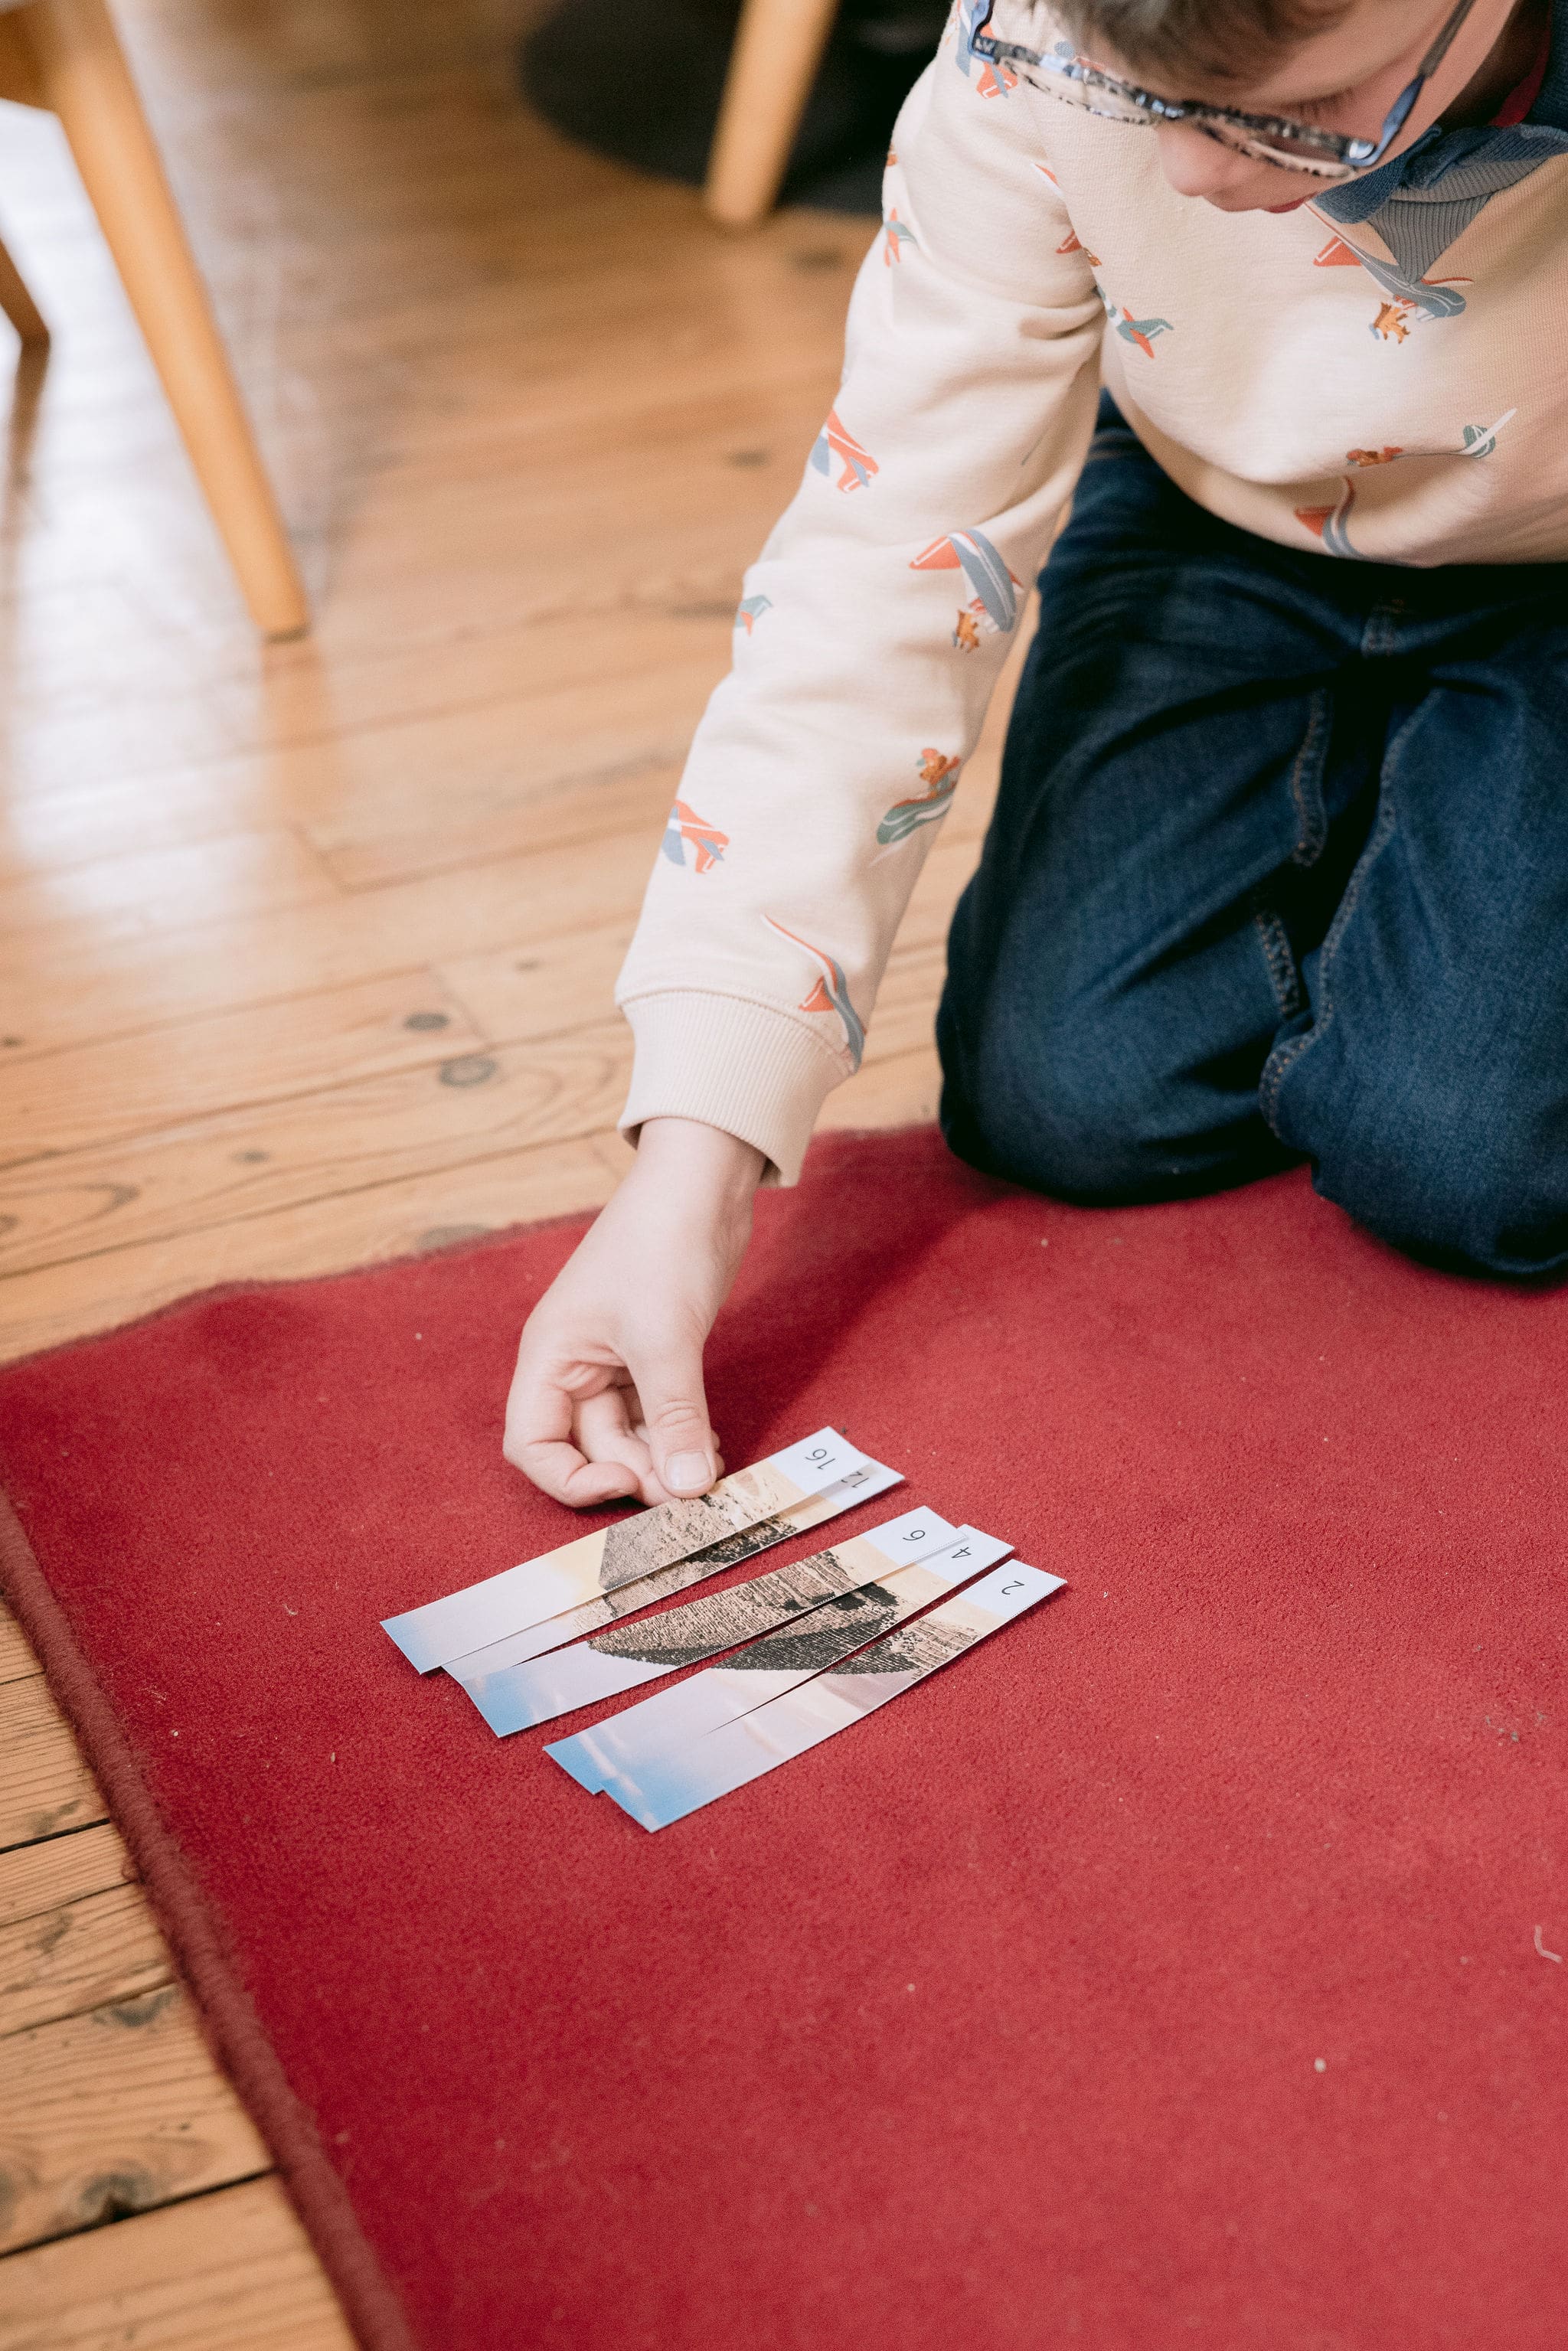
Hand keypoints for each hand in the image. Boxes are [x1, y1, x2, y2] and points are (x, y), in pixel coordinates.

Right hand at [504, 1117, 766, 1507]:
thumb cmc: (662, 1243)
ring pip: (627, 1433)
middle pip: (588, 1446)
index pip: (532, 1443)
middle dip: (634, 1472)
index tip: (626, 1483)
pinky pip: (656, 1412)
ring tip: (707, 1471)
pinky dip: (679, 1432)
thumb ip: (674, 1417)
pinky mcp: (653, 1351)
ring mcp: (613, 1358)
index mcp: (549, 1355)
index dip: (570, 1478)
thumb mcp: (666, 1339)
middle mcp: (572, 1362)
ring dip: (663, 1457)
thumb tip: (688, 1488)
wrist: (702, 1181)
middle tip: (687, 1491)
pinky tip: (710, 1441)